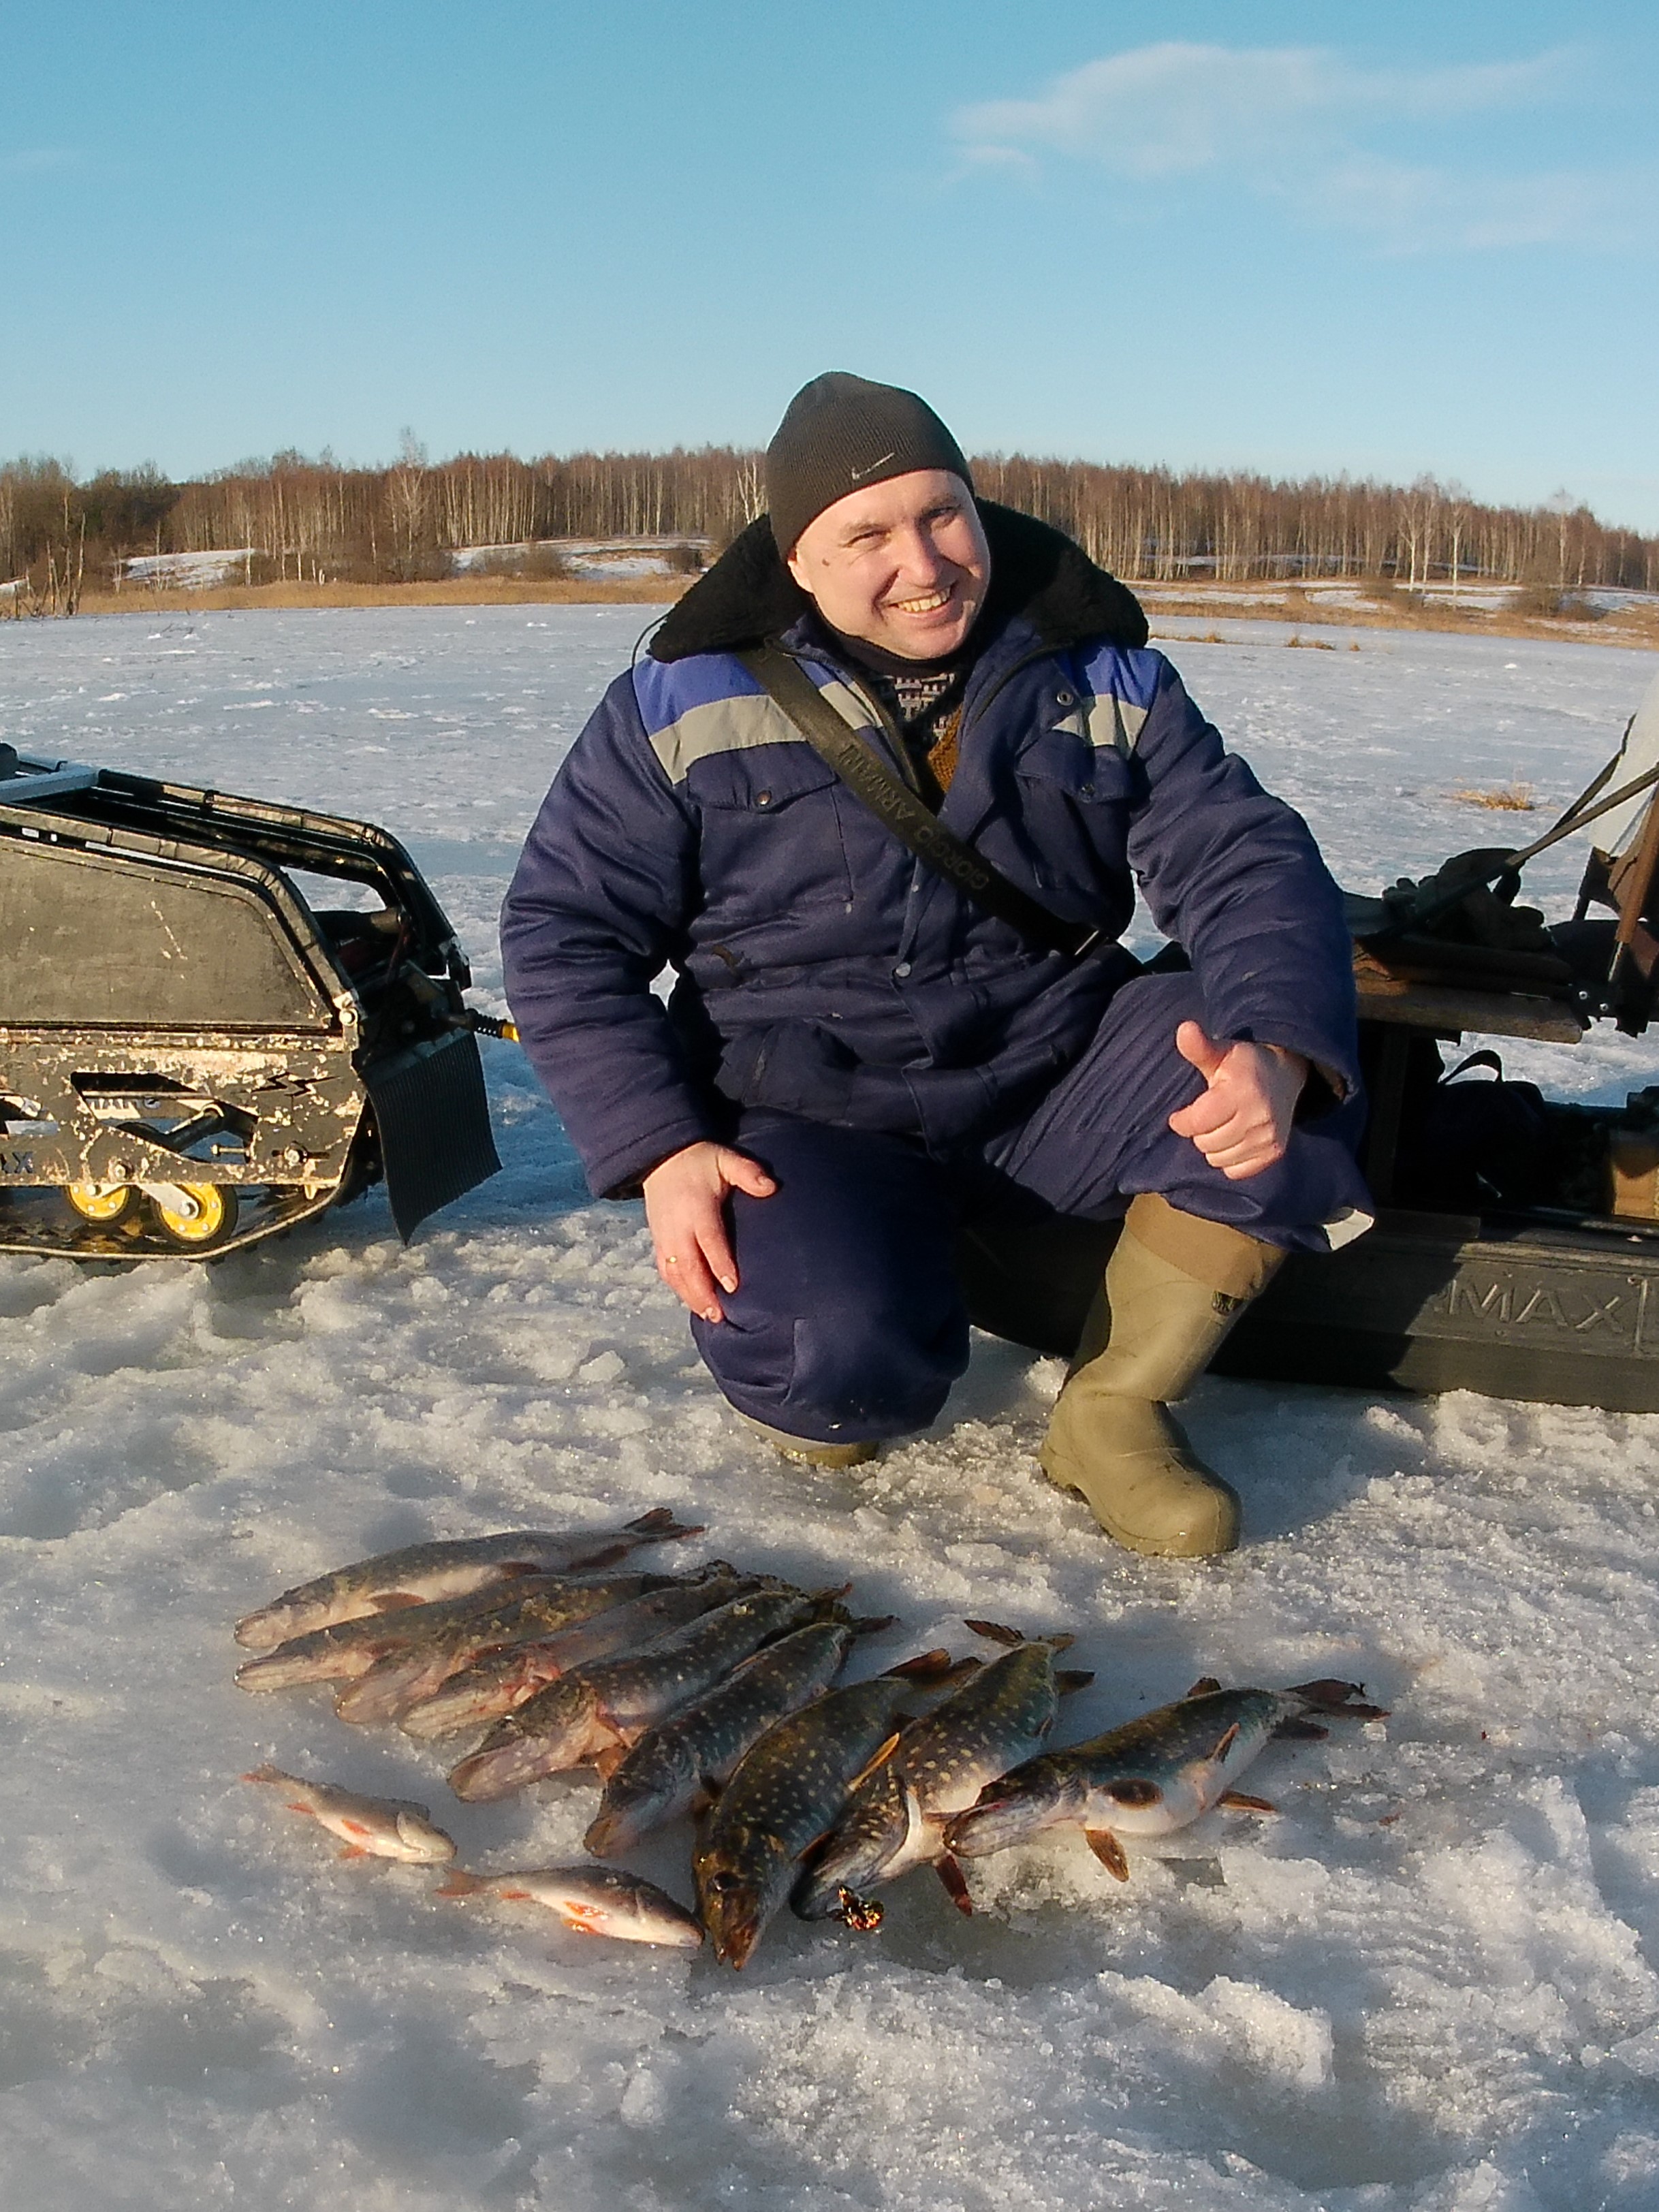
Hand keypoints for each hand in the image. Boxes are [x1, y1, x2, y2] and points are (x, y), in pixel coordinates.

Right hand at [641, 1141, 776, 1320]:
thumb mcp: (725, 1158)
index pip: (709, 1240)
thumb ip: (747, 1172)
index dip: (719, 1264)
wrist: (661, 1157)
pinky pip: (665, 1270)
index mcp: (696, 1207)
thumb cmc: (700, 1161)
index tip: (732, 1286)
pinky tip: (693, 1301)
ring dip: (690, 1296)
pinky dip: (678, 1288)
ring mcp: (664, 1236)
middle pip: (688, 1265)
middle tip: (719, 1315)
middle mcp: (677, 1226)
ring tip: (709, 1315)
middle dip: (702, 1292)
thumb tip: (771, 1187)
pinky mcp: (658, 1241)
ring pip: (674, 1273)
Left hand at [1168, 1022, 1307, 1180]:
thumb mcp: (1220, 1052)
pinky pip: (1236, 1171)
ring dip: (1213, 1146)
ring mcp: (1269, 1137)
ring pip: (1218, 1159)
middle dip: (1199, 1131)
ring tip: (1222, 1125)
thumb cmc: (1243, 1064)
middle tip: (1209, 1115)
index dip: (1182, 1121)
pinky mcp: (1275, 1152)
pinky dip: (1230, 1159)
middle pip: (1205, 1143)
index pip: (1197, 1122)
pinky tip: (1235, 1139)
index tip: (1180, 1115)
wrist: (1284, 1074)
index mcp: (1241, 1091)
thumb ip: (1199, 1047)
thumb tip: (1184, 1029)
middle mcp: (1259, 1117)